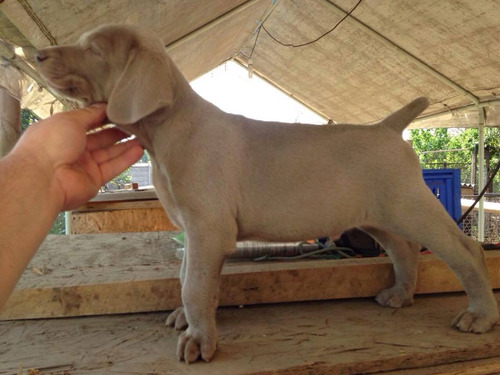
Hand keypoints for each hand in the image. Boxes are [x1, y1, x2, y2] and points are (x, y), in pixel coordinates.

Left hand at [13, 103, 143, 210]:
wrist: (43, 179)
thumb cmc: (48, 145)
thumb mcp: (69, 120)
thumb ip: (89, 114)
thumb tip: (101, 106)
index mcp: (62, 132)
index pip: (87, 122)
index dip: (102, 116)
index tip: (119, 110)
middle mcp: (73, 149)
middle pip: (100, 138)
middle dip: (117, 130)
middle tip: (134, 123)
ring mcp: (84, 165)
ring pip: (109, 153)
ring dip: (125, 145)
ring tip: (142, 136)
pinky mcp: (94, 180)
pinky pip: (113, 167)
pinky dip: (126, 159)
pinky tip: (138, 150)